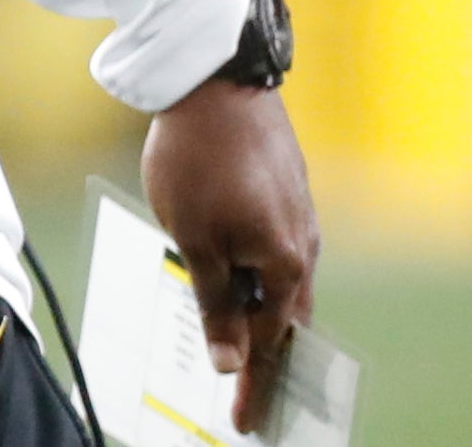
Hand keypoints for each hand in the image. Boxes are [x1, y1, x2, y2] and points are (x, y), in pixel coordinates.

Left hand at [142, 78, 319, 435]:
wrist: (214, 83)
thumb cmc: (197, 160)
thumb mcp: (194, 239)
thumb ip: (214, 301)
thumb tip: (231, 359)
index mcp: (285, 266)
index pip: (268, 342)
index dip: (254, 383)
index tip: (244, 420)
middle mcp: (303, 246)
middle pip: (283, 317)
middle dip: (263, 356)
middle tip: (247, 393)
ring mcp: (298, 217)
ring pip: (278, 281)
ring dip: (258, 312)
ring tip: (236, 342)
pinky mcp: (284, 192)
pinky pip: (272, 248)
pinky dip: (255, 274)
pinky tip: (233, 277)